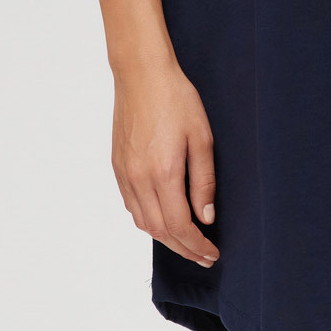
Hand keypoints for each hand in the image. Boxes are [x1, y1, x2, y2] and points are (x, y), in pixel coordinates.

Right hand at [111, 56, 219, 266]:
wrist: (141, 74)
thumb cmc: (176, 100)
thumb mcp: (202, 138)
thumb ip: (203, 182)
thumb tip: (205, 218)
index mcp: (163, 173)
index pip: (179, 226)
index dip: (196, 245)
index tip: (212, 253)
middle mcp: (139, 179)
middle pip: (160, 231)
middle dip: (184, 249)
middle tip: (204, 256)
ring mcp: (125, 174)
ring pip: (143, 222)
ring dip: (165, 238)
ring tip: (187, 242)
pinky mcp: (117, 166)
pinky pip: (131, 205)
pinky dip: (148, 221)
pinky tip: (163, 219)